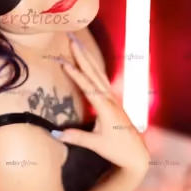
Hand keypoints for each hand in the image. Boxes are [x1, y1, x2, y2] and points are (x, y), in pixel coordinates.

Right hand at [58, 33, 149, 174]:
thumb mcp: (96, 145)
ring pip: (98, 72)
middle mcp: (110, 98)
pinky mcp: (112, 100)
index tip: (64, 61)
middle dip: (82, 53)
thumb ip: (76, 137)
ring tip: (77, 42)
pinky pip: (101, 78)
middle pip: (93, 71)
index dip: (75, 74)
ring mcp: (112, 98)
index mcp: (105, 107)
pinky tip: (88, 60)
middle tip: (71, 37)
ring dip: (87, 56)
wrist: (137, 154)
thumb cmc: (117, 149)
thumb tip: (54, 133)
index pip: (87, 86)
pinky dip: (93, 66)